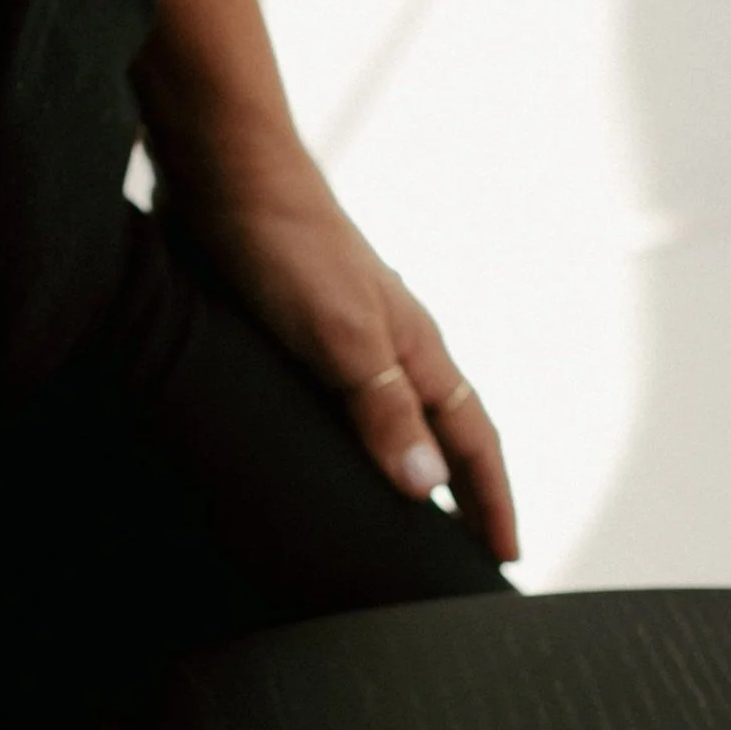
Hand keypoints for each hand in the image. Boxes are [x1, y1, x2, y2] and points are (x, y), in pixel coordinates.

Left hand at [160, 129, 519, 563]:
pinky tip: (338, 452)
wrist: (225, 171)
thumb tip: (427, 484)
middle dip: (466, 493)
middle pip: (447, 433)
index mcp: (417, 351)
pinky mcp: (304, 327)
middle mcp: (394, 346)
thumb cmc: (286, 248)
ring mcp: (352, 335)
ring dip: (418, 465)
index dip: (491, 503)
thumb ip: (383, 410)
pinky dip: (365, 439)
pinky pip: (352, 400)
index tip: (505, 558)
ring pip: (401, 415)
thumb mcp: (341, 340)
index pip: (473, 444)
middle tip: (473, 550)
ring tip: (414, 515)